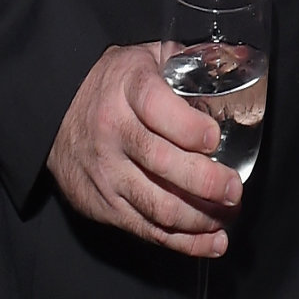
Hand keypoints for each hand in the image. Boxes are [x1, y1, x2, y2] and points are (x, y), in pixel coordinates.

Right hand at [47, 44, 236, 255]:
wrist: (55, 110)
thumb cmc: (116, 83)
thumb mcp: (148, 56)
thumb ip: (191, 61)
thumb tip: (243, 59)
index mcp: (128, 89)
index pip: (156, 108)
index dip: (188, 127)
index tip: (214, 139)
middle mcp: (114, 132)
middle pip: (161, 163)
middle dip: (206, 182)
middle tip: (235, 190)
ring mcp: (106, 172)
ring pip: (156, 204)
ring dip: (199, 217)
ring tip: (229, 216)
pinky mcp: (101, 204)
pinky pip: (145, 228)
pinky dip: (182, 241)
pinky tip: (211, 241)